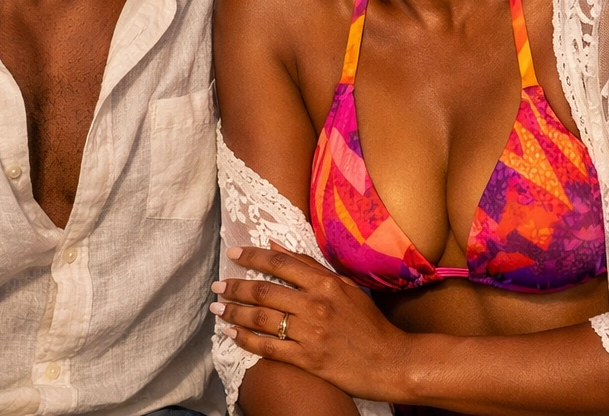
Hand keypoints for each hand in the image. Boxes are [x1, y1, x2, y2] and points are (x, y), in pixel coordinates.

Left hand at [213, 243, 412, 400]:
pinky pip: (268, 348)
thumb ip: (311, 266)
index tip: (233, 253)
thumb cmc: (369, 323)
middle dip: (235, 287)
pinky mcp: (307, 359)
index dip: (253, 257)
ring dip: (234, 312)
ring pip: (262, 318)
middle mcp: (316, 305)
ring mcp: (310, 333)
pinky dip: (246, 339)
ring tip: (218, 308)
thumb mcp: (346, 286)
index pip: (281, 263)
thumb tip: (277, 246)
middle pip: (264, 291)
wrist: (390, 361)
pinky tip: (231, 333)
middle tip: (218, 285)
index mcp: (326, 283)